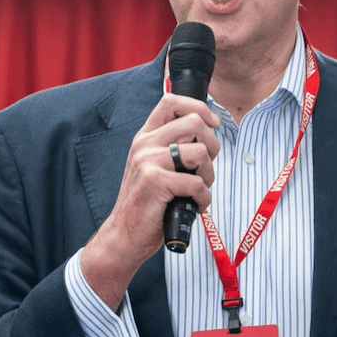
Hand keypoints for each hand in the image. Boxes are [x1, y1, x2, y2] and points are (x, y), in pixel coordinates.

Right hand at [79, 93, 220, 309]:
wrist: (124, 235)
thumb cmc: (147, 204)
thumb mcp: (154, 168)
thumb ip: (173, 148)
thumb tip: (207, 132)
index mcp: (145, 137)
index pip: (171, 101)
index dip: (198, 107)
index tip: (211, 125)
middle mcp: (144, 144)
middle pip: (194, 122)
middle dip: (213, 145)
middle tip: (206, 167)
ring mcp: (148, 162)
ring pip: (200, 152)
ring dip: (209, 175)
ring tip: (199, 190)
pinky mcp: (155, 182)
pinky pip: (197, 183)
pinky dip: (204, 199)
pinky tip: (195, 206)